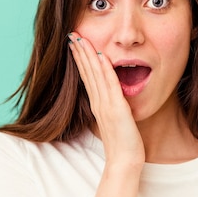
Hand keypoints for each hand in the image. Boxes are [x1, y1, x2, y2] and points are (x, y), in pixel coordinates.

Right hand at [68, 33, 144, 166]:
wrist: (124, 161)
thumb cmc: (123, 144)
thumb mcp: (115, 122)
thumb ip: (112, 108)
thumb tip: (113, 100)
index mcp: (98, 105)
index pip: (87, 77)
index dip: (81, 60)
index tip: (76, 45)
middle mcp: (98, 103)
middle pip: (86, 72)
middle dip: (80, 52)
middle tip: (72, 35)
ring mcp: (106, 105)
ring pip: (95, 75)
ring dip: (88, 56)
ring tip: (80, 39)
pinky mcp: (116, 109)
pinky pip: (110, 85)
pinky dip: (105, 70)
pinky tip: (102, 56)